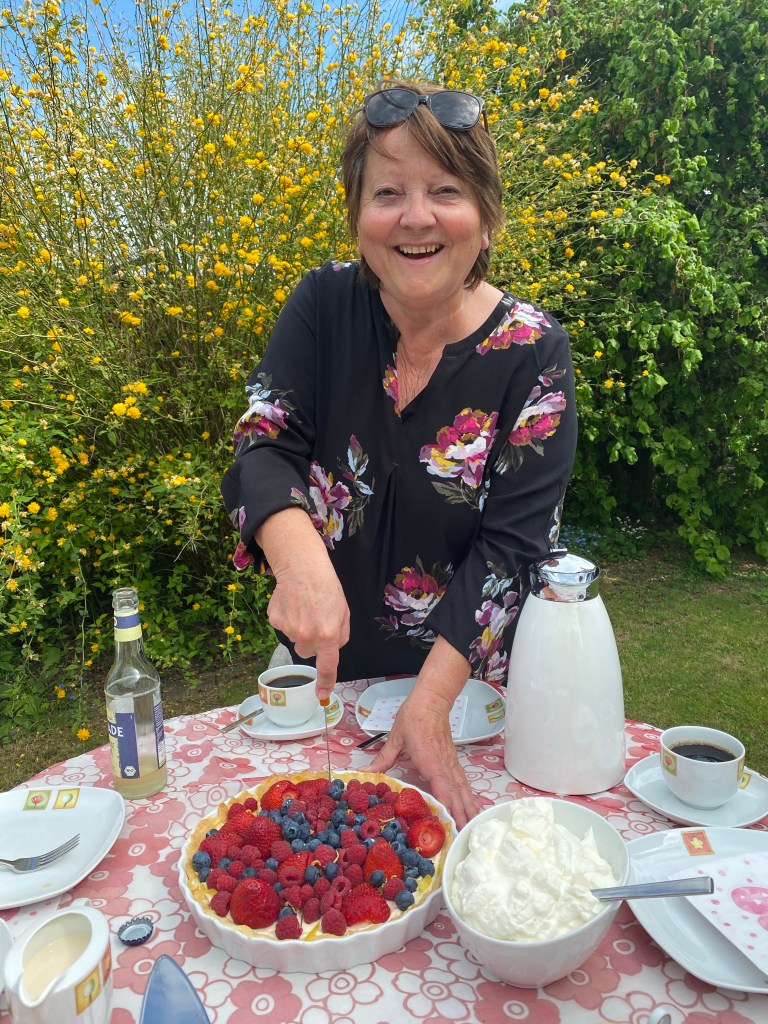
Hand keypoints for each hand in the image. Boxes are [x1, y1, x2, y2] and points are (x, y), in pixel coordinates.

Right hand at [267, 560, 348, 701]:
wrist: (302, 567)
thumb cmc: (327, 587)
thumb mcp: (343, 612)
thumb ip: (340, 635)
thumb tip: (331, 649)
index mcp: (328, 635)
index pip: (327, 666)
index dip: (325, 683)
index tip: (321, 696)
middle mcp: (307, 636)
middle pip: (307, 651)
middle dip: (311, 641)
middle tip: (315, 619)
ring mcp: (288, 629)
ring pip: (294, 639)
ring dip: (299, 628)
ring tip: (304, 607)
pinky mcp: (275, 620)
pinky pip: (282, 627)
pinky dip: (287, 618)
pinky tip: (292, 603)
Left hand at [367, 690, 479, 828]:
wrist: (432, 700)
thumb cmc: (414, 716)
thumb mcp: (395, 737)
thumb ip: (383, 758)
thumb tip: (365, 773)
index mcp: (429, 758)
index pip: (441, 786)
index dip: (446, 805)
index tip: (448, 823)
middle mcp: (444, 764)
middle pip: (455, 793)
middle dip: (460, 815)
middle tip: (463, 837)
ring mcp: (451, 763)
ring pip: (463, 789)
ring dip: (469, 809)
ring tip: (473, 828)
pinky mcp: (453, 762)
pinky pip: (463, 783)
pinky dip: (469, 798)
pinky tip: (473, 809)